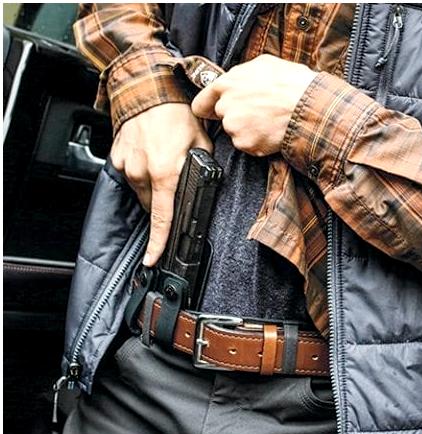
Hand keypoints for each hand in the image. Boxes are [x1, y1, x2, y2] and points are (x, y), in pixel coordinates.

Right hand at [110, 103, 211, 266]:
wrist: (148, 89)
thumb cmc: (176, 114)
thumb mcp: (202, 143)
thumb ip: (203, 168)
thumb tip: (207, 184)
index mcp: (165, 174)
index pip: (162, 218)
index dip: (158, 242)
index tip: (153, 258)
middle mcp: (142, 173)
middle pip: (153, 206)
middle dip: (165, 202)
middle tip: (176, 182)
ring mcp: (127, 165)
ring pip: (142, 191)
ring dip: (154, 186)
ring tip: (164, 161)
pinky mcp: (118, 158)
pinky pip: (131, 175)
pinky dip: (142, 172)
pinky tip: (152, 156)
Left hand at [191, 54, 316, 155]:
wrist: (309, 106)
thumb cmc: (291, 84)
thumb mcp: (264, 65)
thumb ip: (242, 74)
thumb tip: (239, 78)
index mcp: (226, 84)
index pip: (201, 103)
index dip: (208, 108)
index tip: (212, 112)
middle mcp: (226, 106)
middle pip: (224, 118)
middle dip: (238, 116)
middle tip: (260, 112)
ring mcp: (235, 127)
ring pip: (237, 132)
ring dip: (249, 130)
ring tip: (269, 121)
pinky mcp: (246, 143)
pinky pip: (248, 146)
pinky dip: (258, 143)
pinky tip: (272, 132)